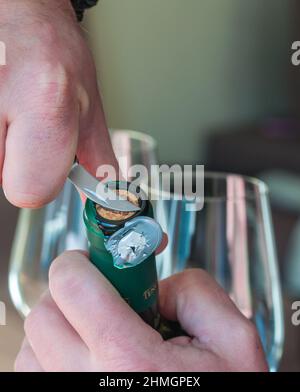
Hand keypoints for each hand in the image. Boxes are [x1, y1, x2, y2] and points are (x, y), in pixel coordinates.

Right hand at [0, 0, 117, 207]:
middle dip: (23, 166)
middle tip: (32, 130)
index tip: (50, 164)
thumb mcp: (89, 109)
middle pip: (5, 181)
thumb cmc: (54, 50)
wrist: (21, 14)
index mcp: (46, 108)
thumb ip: (96, 162)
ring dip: (6, 150)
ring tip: (17, 114)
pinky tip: (3, 111)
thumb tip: (108, 198)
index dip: (44, 182)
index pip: (30, 191)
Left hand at [15, 251, 267, 371]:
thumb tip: (152, 281)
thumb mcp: (231, 337)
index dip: (78, 261)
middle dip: (68, 289)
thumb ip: (193, 289)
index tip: (91, 259)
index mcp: (131, 362)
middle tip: (97, 291)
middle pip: (43, 314)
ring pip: (31, 345)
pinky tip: (85, 355)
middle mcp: (90, 387)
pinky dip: (51, 354)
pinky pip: (35, 372)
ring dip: (59, 324)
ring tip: (95, 328)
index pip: (72, 287)